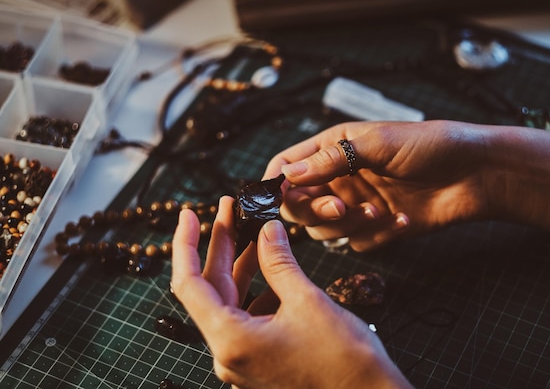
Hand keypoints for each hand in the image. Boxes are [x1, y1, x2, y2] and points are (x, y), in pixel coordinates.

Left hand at [171, 197, 412, 388]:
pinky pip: (248, 316)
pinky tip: (271, 265)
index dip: (185, 245)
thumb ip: (279, 262)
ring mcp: (244, 359)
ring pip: (231, 301)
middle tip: (229, 209)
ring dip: (241, 264)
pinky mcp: (259, 360)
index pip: (190, 285)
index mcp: (231, 340)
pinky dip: (257, 287)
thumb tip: (266, 229)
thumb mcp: (307, 301)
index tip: (188, 215)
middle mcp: (229, 354)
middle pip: (212, 289)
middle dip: (221, 246)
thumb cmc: (343, 360)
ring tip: (253, 229)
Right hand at [264, 120, 489, 250]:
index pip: (288, 167)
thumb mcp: (376, 142)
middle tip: (340, 205)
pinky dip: (376, 235)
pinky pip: (358, 243)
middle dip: (313, 210)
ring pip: (325, 230)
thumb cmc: (429, 145)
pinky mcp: (377, 228)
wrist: (476, 174)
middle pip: (299, 206)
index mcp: (334, 150)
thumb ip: (330, 159)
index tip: (278, 198)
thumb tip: (288, 173)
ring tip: (378, 211)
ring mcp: (357, 205)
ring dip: (346, 225)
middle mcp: (339, 179)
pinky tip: (402, 219)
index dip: (278, 183)